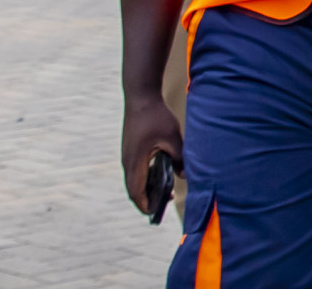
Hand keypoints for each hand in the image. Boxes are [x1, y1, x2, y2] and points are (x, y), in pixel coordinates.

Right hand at [121, 94, 183, 213]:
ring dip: (146, 188)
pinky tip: (160, 174)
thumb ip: (180, 158)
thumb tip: (185, 175)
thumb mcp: (173, 138)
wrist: (141, 98)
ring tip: (164, 192)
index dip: (144, 204)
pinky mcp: (130, 150)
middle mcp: (127, 162)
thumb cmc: (156, 117)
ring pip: (134, 179)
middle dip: (146, 199)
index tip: (154, 213)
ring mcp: (127, 156)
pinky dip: (145, 177)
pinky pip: (136, 170)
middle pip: (133, 189)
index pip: (136, 192)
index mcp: (135, 162)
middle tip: (162, 205)